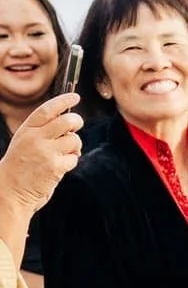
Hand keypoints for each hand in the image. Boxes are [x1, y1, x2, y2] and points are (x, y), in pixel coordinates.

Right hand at [0, 93, 83, 215]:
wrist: (10, 190)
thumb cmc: (20, 166)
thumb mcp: (25, 142)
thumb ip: (43, 132)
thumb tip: (69, 123)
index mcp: (27, 130)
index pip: (47, 110)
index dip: (63, 101)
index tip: (75, 96)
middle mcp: (35, 138)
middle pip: (67, 121)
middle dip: (77, 122)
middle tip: (77, 126)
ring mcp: (45, 152)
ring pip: (74, 140)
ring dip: (74, 147)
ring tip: (63, 154)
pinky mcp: (55, 167)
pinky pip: (74, 158)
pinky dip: (71, 162)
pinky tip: (59, 167)